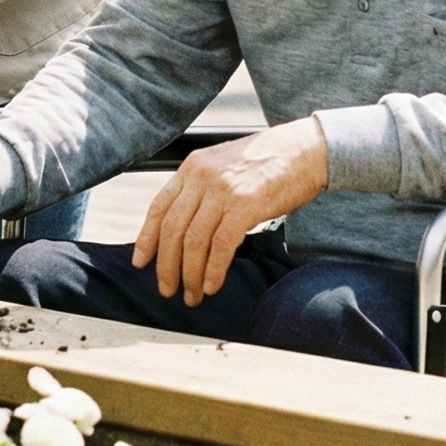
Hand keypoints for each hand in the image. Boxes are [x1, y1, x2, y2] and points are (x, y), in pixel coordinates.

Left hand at [133, 119, 328, 306]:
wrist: (306, 149)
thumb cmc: (268, 162)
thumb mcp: (224, 166)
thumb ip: (202, 189)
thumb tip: (185, 227)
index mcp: (193, 167)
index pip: (158, 207)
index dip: (146, 239)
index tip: (140, 263)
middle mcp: (202, 176)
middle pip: (172, 229)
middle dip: (166, 265)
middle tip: (167, 290)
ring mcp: (224, 190)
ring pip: (194, 241)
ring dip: (190, 275)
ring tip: (192, 295)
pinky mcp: (246, 204)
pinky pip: (221, 245)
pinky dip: (214, 270)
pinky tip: (212, 286)